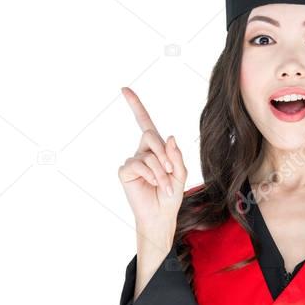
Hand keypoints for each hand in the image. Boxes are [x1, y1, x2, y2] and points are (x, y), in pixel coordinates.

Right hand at [117, 86, 186, 239]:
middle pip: (150, 134)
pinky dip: (151, 175)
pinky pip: (139, 164)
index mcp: (156, 148)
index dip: (135, 105)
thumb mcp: (181, 174)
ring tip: (165, 186)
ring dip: (161, 171)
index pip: (144, 123)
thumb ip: (176, 155)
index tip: (124, 89)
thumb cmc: (171, 195)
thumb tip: (168, 136)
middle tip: (170, 170)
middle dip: (164, 152)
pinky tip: (153, 185)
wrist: (161, 215)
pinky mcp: (125, 171)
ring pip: (148, 154)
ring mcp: (132, 161)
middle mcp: (142, 151)